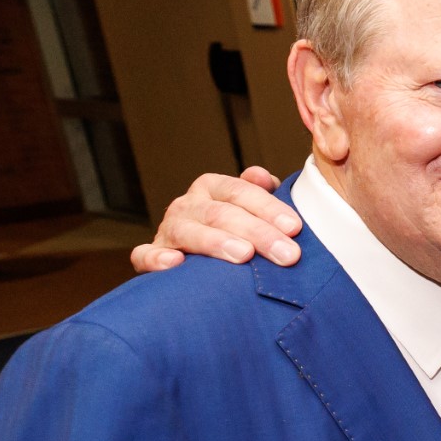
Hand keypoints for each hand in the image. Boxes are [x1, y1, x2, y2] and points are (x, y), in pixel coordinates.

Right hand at [130, 165, 296, 273]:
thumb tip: (263, 177)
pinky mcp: (150, 255)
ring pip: (188, 231)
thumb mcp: (249, 209)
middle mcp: (188, 204)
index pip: (240, 191)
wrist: (194, 260)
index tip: (295, 228)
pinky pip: (145, 255)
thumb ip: (261, 194)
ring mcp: (167, 229)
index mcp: (212, 188)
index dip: (268, 207)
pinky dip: (156, 258)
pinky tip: (176, 263)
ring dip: (216, 242)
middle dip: (257, 233)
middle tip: (286, 254)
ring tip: (243, 255)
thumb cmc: (233, 233)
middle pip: (221, 213)